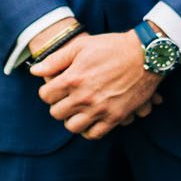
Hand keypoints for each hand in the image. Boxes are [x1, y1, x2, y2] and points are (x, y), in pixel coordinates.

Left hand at [33, 32, 162, 139]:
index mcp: (72, 79)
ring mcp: (99, 109)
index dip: (49, 91)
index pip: (45, 96)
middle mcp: (83, 97)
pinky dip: (89, 130)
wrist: (146, 54)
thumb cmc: (113, 47)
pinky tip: (91, 119)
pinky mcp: (115, 116)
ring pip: (72, 127)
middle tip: (68, 98)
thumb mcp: (82, 46)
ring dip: (72, 119)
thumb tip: (34, 71)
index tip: (57, 88)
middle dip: (59, 105)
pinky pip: (94, 134)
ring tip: (79, 110)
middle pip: (56, 113)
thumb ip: (55, 60)